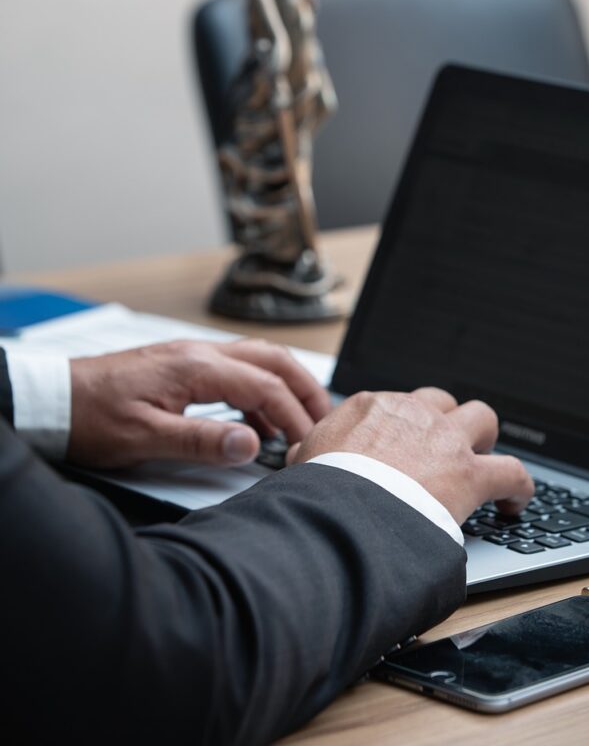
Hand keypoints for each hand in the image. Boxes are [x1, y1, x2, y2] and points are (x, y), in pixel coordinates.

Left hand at [68, 339, 330, 468]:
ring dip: (284, 386)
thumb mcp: (145, 438)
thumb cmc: (91, 416)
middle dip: (305, 388)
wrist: (54, 399)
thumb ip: (202, 441)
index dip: (294, 416)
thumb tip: (252, 445)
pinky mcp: (183, 366)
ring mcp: (192, 356)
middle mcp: (199, 353)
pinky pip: (235, 371)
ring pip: (256, 360)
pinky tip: (256, 422)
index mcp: (195, 367)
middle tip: (324, 420)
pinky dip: (257, 392)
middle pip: (272, 359)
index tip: (308, 444)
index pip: (265, 386)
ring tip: (299, 421)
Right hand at [291, 388, 533, 523]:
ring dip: (484, 438)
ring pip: (482, 417)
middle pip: (442, 401)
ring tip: (482, 461)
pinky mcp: (470, 473)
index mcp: (372, 406)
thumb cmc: (323, 487)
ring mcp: (445, 440)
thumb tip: (299, 453)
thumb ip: (308, 451)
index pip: (397, 404)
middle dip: (446, 422)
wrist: (343, 509)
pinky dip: (518, 487)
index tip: (403, 443)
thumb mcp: (304, 460)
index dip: (403, 425)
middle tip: (442, 450)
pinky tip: (515, 502)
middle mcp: (413, 413)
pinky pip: (512, 471)